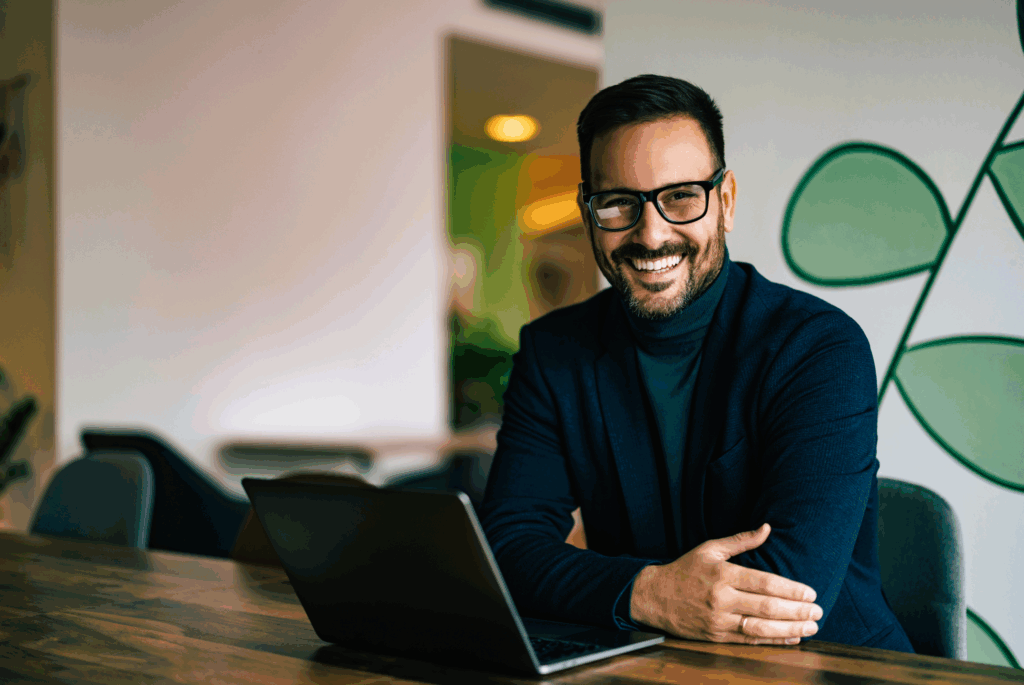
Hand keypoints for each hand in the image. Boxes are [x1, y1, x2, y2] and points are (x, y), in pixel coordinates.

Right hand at [629, 524, 822, 644]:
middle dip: (797, 611)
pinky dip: (774, 640)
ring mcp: (719, 621)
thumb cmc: (684, 570)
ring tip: (812, 627)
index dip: (791, 590)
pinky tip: (792, 638)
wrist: (654, 597)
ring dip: (791, 629)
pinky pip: (750, 640)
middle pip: (767, 607)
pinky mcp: (716, 636)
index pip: (765, 583)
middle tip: (819, 611)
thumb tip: (768, 528)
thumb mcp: (709, 549)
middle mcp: (722, 599)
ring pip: (762, 628)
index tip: (811, 592)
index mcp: (722, 575)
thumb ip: (741, 540)